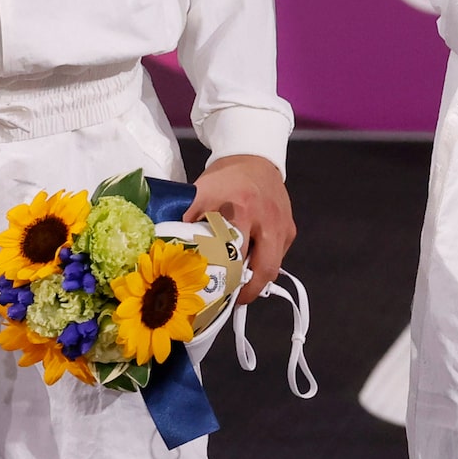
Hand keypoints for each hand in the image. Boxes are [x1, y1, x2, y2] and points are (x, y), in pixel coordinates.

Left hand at [189, 154, 295, 301]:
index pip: (233, 254)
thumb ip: (184, 222)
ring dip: (255, 281)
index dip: (224, 278)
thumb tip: (166, 250)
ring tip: (237, 287)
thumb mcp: (198, 195)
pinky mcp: (290, 230)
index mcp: (241, 208)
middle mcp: (266, 219)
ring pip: (272, 267)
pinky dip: (263, 266)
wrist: (254, 159)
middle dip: (245, 289)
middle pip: (261, 268)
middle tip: (229, 299)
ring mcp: (282, 226)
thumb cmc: (223, 181)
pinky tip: (248, 266)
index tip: (212, 293)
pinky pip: (278, 257)